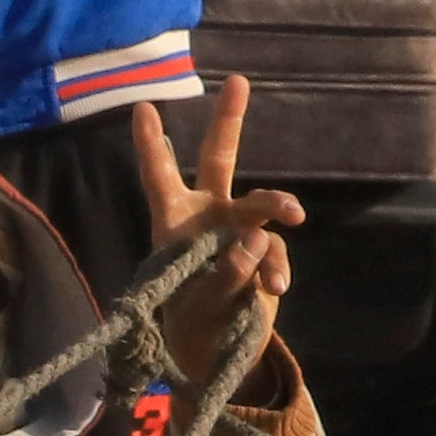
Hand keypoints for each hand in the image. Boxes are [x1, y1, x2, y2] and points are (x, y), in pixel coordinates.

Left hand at [134, 78, 303, 373]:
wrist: (218, 354)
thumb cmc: (190, 324)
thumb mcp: (196, 306)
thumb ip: (223, 275)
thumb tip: (256, 239)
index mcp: (173, 221)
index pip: (160, 177)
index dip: (152, 144)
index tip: (142, 106)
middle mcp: (206, 216)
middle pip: (219, 159)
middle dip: (228, 120)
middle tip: (238, 81)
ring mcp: (238, 231)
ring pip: (259, 204)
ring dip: (276, 203)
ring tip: (292, 214)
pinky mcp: (264, 252)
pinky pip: (274, 248)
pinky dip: (275, 267)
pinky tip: (273, 289)